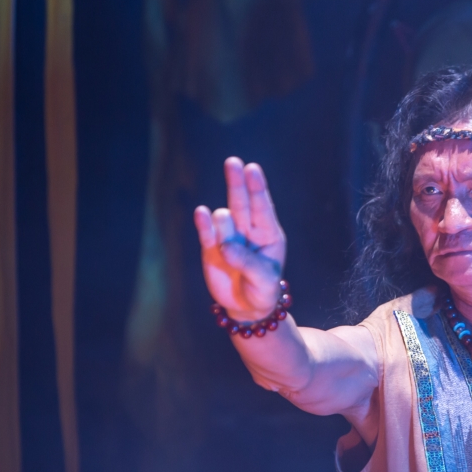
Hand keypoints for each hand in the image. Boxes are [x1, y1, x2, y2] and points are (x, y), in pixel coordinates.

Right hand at [194, 158, 286, 321]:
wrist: (246, 309)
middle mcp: (248, 230)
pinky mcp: (211, 248)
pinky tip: (201, 213)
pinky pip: (206, 232)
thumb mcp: (264, 280)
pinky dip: (204, 223)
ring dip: (224, 229)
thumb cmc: (263, 291)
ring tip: (228, 250)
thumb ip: (247, 262)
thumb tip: (225, 246)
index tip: (252, 168)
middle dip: (237, 182)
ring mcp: (228, 237)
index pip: (263, 207)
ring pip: (223, 218)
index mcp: (269, 233)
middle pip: (241, 201)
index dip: (257, 187)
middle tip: (233, 162)